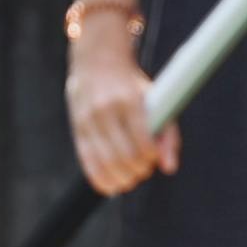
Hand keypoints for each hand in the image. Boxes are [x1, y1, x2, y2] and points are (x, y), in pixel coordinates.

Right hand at [66, 17, 180, 195]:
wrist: (97, 60)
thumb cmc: (134, 87)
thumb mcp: (157, 103)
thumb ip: (168, 136)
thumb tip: (169, 168)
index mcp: (129, 101)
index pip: (142, 144)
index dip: (150, 158)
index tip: (152, 155)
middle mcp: (106, 110)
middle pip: (125, 157)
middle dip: (139, 170)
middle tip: (143, 168)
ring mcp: (88, 119)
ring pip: (106, 163)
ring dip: (123, 178)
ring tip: (131, 177)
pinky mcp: (78, 128)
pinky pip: (87, 161)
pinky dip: (101, 179)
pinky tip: (112, 185)